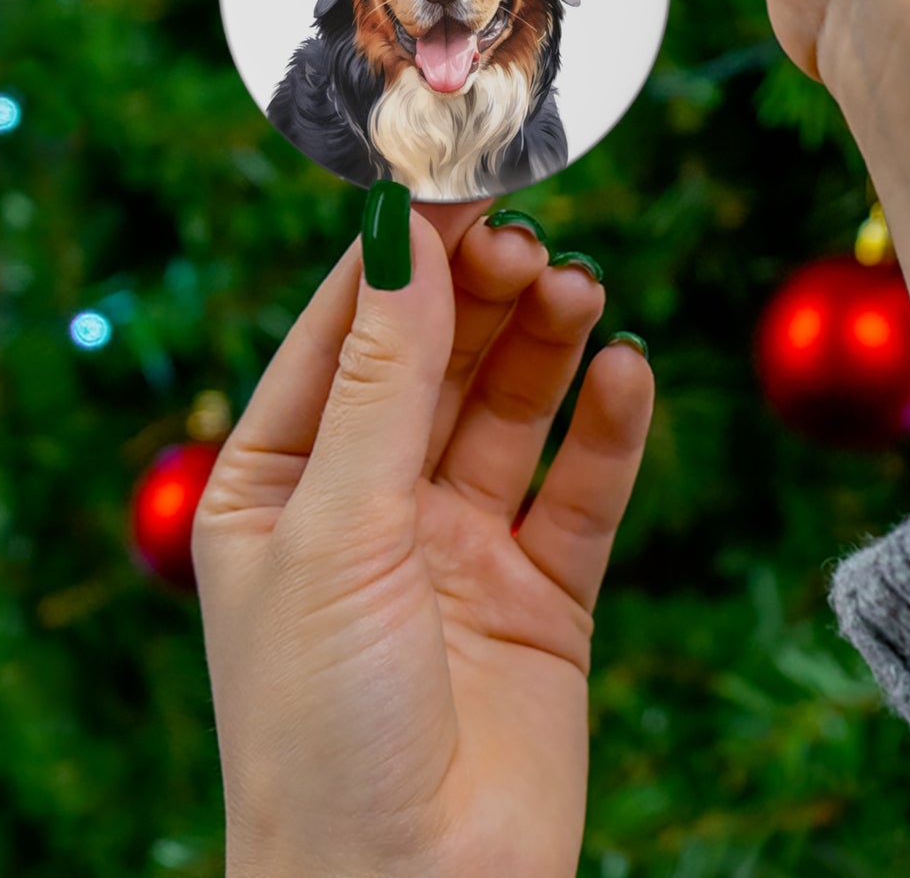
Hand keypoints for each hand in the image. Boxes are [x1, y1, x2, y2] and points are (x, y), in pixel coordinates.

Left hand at [193, 200, 653, 877]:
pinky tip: (627, 374)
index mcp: (282, 485)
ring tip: (581, 291)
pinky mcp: (544, 592)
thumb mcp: (338, 529)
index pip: (344, 335)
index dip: (401, 258)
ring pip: (513, 410)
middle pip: (439, 360)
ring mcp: (461, 546)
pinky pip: (582, 488)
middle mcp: (372, 505)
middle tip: (532, 243)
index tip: (458, 183)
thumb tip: (404, 238)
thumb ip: (383, 381)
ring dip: (547, 345)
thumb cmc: (324, 727)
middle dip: (483, 297)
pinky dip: (609, 428)